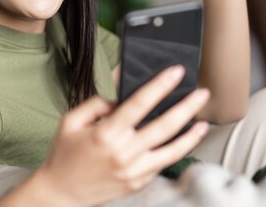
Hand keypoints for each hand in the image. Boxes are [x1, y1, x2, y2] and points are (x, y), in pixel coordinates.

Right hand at [34, 66, 209, 206]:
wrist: (61, 193)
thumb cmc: (64, 154)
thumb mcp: (71, 121)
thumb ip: (97, 103)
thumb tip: (121, 94)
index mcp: (106, 134)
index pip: (139, 103)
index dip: (160, 85)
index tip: (175, 72)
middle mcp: (124, 153)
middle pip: (164, 126)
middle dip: (187, 107)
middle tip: (202, 93)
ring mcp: (134, 171)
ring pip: (172, 150)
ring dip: (191, 134)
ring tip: (204, 121)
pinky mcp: (138, 183)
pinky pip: (162, 164)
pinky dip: (176, 150)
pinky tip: (184, 140)